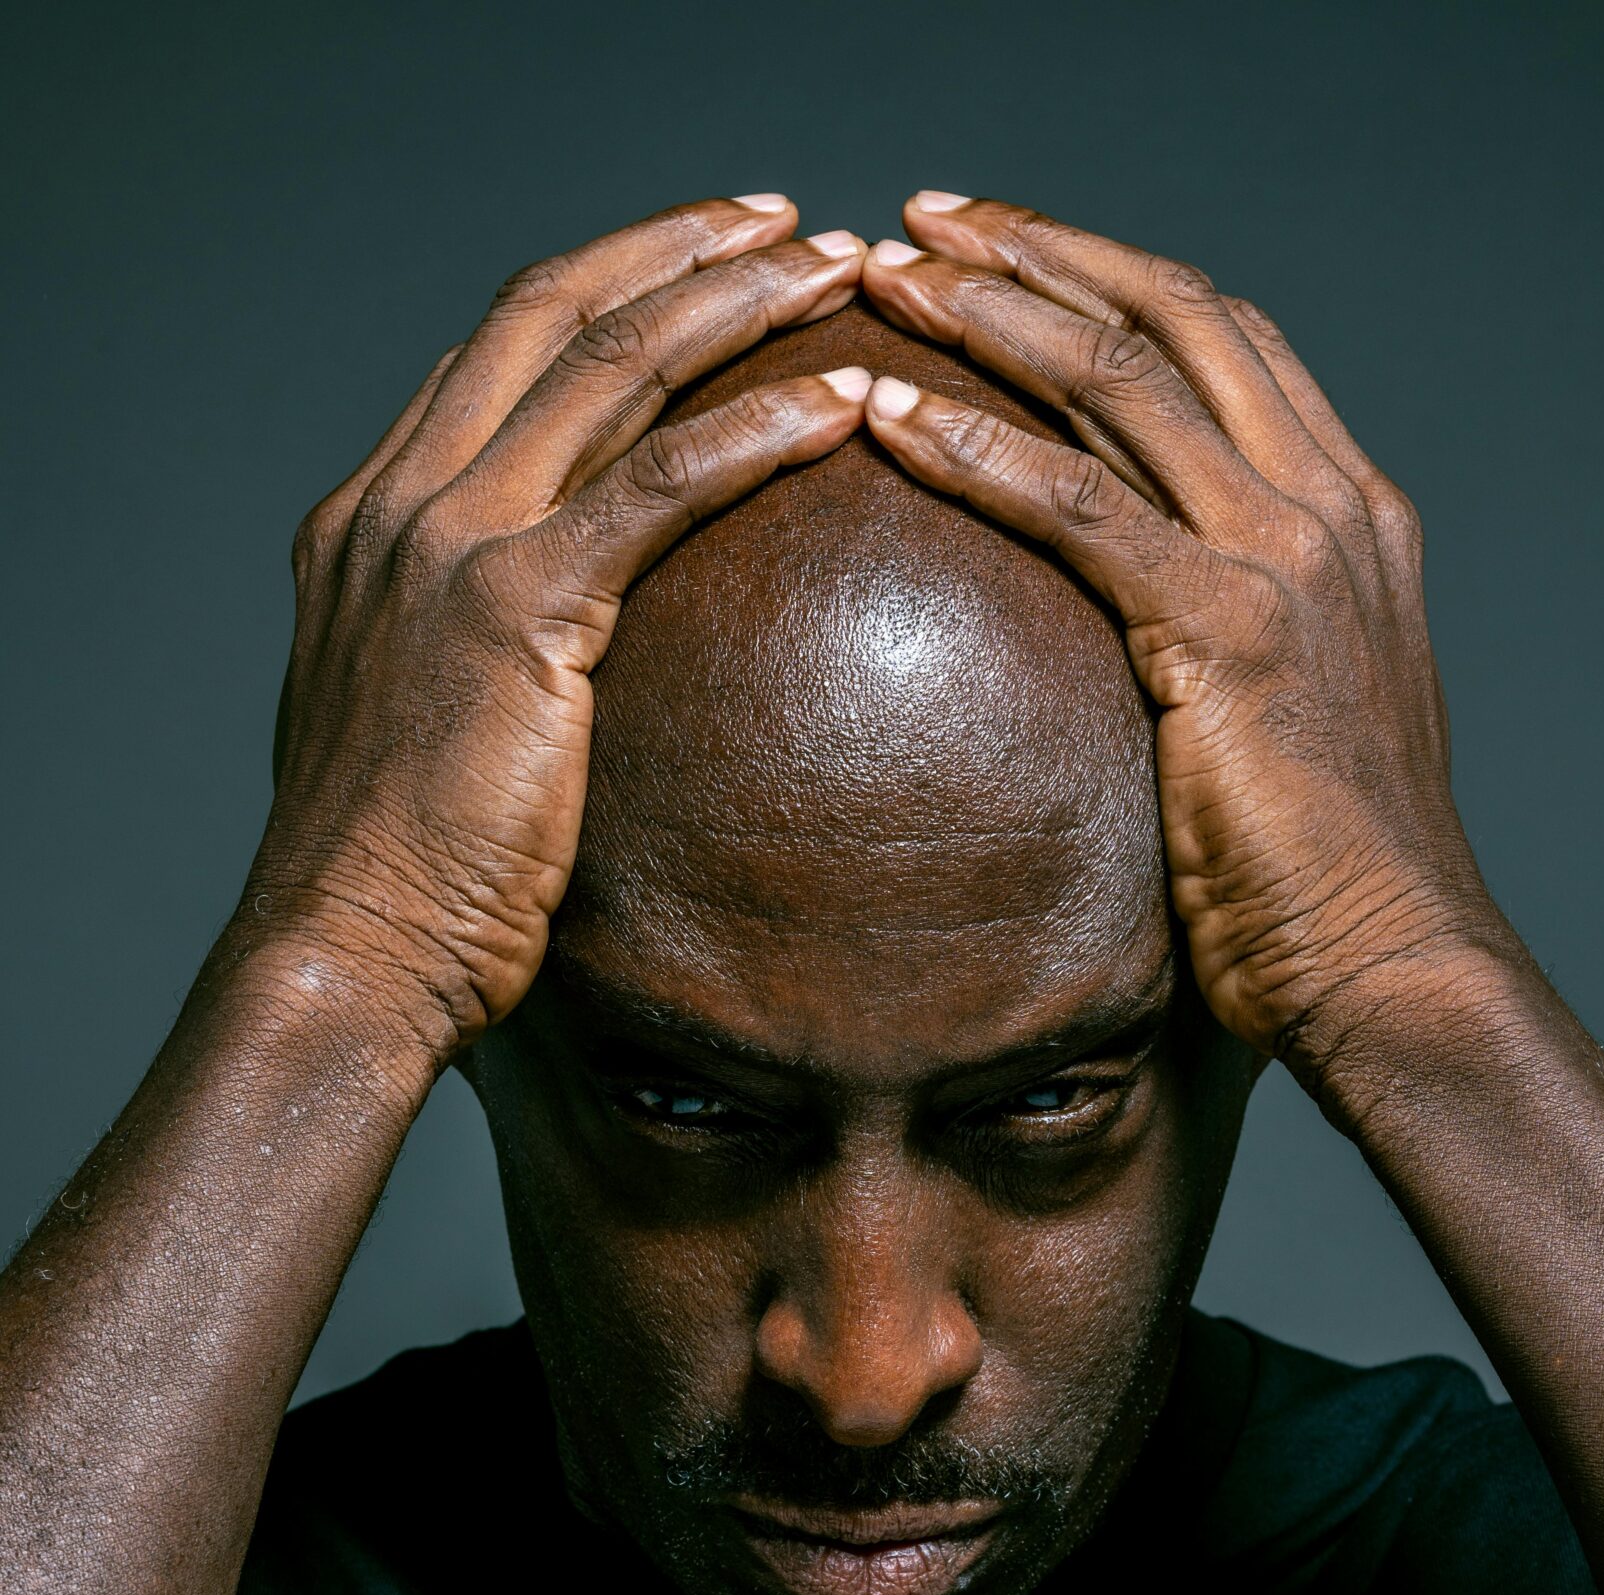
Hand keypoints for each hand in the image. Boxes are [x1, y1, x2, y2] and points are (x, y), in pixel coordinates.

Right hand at [253, 198, 868, 1056]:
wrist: (347, 949)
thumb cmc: (394, 879)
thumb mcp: (412, 728)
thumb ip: (458, 656)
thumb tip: (542, 669)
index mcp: (368, 522)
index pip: (495, 355)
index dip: (605, 290)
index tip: (698, 264)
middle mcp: (398, 505)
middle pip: (550, 315)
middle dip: (678, 250)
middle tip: (789, 226)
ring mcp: (447, 543)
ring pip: (612, 366)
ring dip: (737, 301)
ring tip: (838, 272)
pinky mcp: (514, 608)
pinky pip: (664, 485)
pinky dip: (762, 428)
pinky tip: (845, 400)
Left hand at [861, 196, 1517, 1075]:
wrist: (1392, 960)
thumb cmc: (1332, 876)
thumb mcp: (1301, 721)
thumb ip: (1245, 643)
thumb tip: (1154, 644)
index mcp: (1353, 515)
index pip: (1226, 343)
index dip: (1113, 280)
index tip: (1011, 251)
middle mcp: (1329, 508)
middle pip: (1172, 322)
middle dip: (1039, 254)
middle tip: (922, 222)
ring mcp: (1285, 557)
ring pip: (1120, 383)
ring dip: (990, 315)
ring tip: (883, 279)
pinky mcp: (1225, 627)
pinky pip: (1075, 506)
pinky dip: (975, 449)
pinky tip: (890, 418)